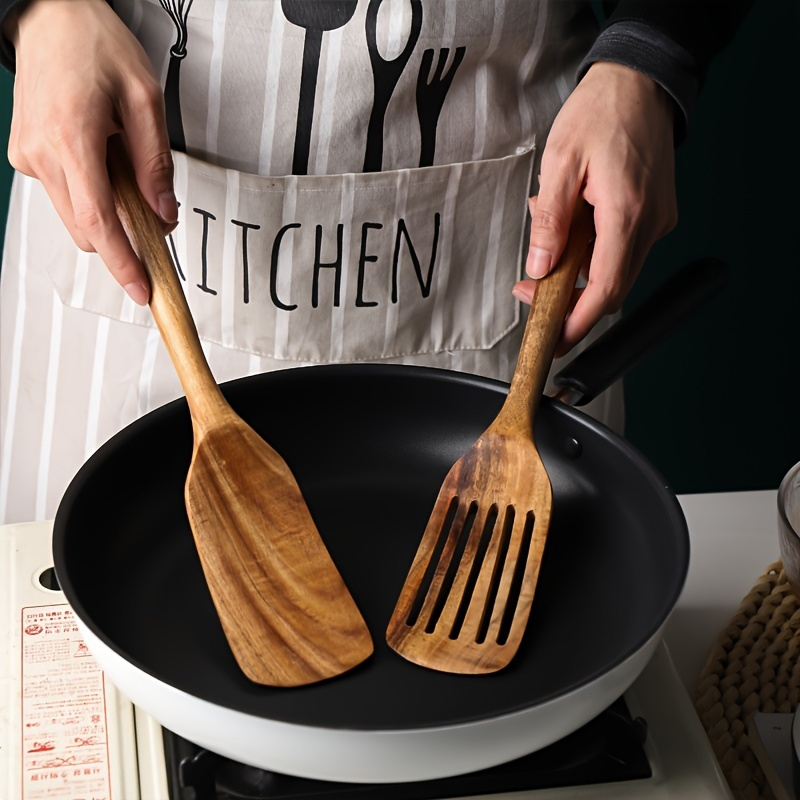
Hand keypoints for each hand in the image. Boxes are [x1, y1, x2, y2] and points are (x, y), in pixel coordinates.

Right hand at [6, 0, 176, 304]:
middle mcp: (42, 154)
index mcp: (72, 139)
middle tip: (155, 212)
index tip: (143, 290)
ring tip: (123, 165)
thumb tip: (163, 213)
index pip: (99, 223)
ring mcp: (29, 157)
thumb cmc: (94, 44)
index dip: (124, 264)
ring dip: (109, 211)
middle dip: (125, 236)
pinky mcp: (27, 157)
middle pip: (88, 230)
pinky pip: (67, 195)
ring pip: (77, 216)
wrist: (51, 15)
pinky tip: (102, 158)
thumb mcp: (145, 99)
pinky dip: (93, 193)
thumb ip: (156, 163)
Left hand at [512, 62, 677, 354]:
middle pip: (610, 287)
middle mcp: (650, 223)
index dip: (578, 322)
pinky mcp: (655, 214)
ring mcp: (658, 220)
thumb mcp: (560, 163)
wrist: (641, 81)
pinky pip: (622, 248)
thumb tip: (539, 268)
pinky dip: (592, 250)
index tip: (555, 341)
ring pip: (614, 269)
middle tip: (531, 292)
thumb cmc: (602, 111)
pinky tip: (572, 226)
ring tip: (548, 243)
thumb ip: (549, 221)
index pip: (605, 290)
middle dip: (569, 300)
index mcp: (626, 213)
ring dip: (577, 271)